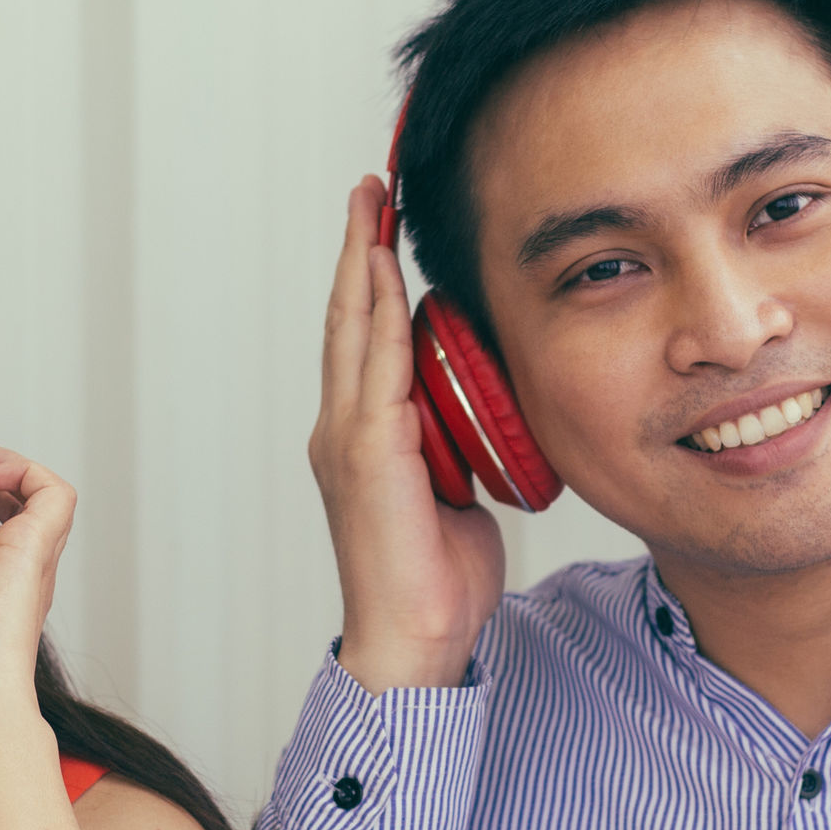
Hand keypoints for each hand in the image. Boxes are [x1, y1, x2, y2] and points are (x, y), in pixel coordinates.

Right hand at [311, 177, 505, 688]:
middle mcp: (344, 430)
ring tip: (371, 207)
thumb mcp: (457, 494)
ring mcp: (348, 440)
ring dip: (364, 263)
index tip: (384, 224)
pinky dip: (379, 314)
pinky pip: (375, 368)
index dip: (372, 278)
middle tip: (370, 186)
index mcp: (364, 438)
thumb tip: (485, 420)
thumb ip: (459, 448)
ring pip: (354, 331)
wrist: (415, 642)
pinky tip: (387, 273)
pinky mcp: (365, 455)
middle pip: (349, 319)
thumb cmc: (437, 582)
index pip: (367, 340)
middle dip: (360, 248)